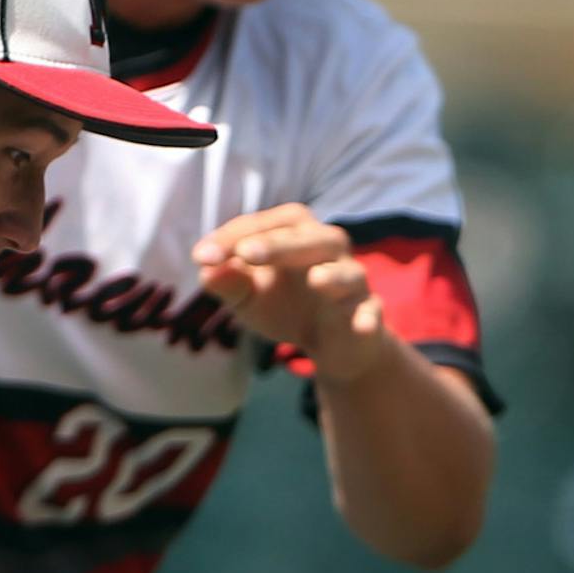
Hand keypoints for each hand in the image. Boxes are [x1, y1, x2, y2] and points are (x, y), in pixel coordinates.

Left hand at [193, 205, 385, 383]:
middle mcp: (328, 248)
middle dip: (278, 246)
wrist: (331, 345)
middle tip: (245, 255)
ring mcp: (352, 281)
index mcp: (295, 233)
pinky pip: (372, 312)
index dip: (231, 240)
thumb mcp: (250, 298)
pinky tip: (362, 326)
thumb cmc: (287, 307)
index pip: (262, 226)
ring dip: (333, 275)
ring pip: (347, 272)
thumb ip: (228, 284)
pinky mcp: (369, 313)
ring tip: (316, 281)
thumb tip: (205, 272)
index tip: (202, 257)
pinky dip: (368, 318)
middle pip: (308, 239)